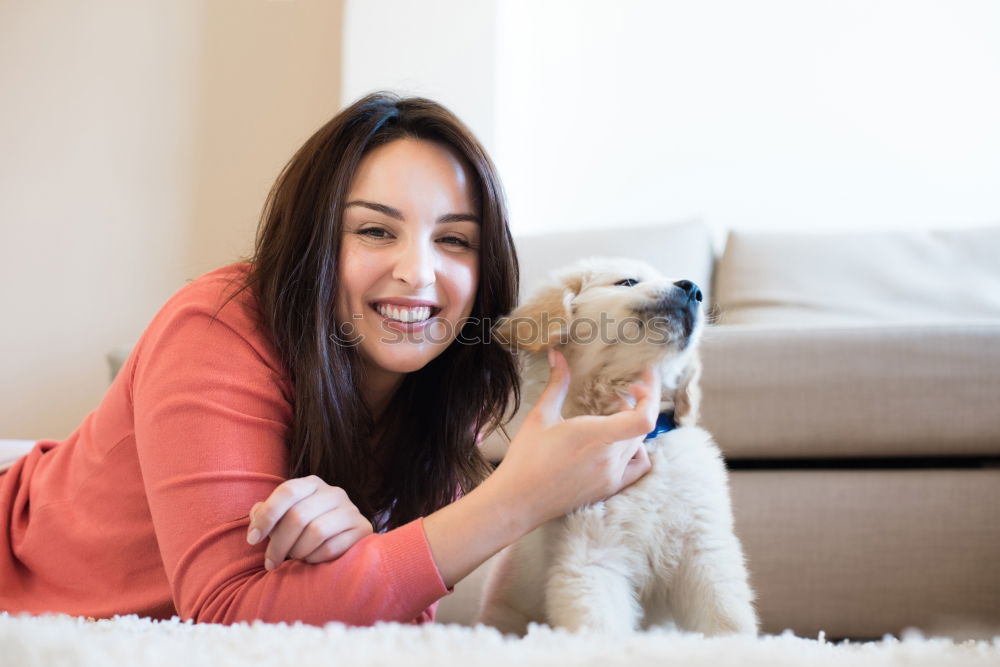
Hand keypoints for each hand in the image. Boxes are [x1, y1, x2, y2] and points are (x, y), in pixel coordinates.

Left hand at [246, 475, 373, 570]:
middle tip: (270, 561)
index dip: (267, 516)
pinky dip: (315, 558)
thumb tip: (257, 515)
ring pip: (316, 531)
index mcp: (312, 484)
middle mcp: (334, 492)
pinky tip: (311, 559)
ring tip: (294, 558)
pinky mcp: (362, 530)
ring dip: (298, 551)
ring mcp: (351, 510)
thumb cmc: (305, 530)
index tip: (252, 539)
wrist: (343, 542)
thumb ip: (266, 514)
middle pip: (299, 515)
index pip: (288, 491)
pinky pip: (332, 547)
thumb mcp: (284, 518)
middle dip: (278, 543)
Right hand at [491, 348, 657, 526]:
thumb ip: (557, 384)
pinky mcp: (609, 488)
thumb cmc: (526, 458)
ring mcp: (612, 476)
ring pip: (639, 444)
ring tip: (617, 413)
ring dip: (634, 425)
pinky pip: (637, 467)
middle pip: (642, 426)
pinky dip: (637, 451)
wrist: (518, 500)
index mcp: (596, 436)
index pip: (644, 419)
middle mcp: (609, 458)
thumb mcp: (540, 416)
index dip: (651, 395)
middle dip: (639, 403)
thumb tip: (558, 355)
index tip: (643, 378)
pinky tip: (619, 442)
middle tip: (625, 389)